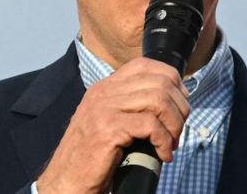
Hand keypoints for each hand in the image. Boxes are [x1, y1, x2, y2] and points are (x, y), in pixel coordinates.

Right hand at [35, 58, 189, 193]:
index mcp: (105, 87)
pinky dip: (164, 141)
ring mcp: (104, 109)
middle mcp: (103, 93)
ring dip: (174, 124)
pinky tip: (163, 154)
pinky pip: (150, 125)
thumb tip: (170, 104)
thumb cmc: (92, 157)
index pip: (145, 65)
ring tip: (172, 143)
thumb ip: (130, 107)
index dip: (171, 80)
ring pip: (158, 100)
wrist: (66, 181)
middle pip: (158, 82)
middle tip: (178, 130)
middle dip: (178, 107)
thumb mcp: (109, 122)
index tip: (179, 103)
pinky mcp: (108, 129)